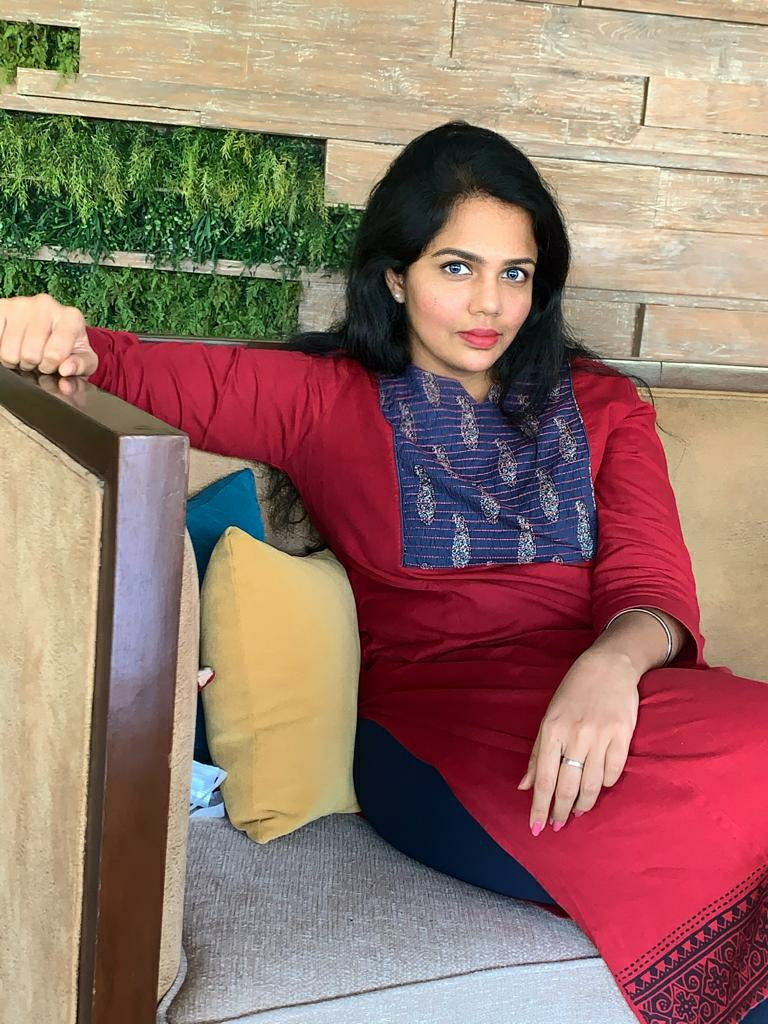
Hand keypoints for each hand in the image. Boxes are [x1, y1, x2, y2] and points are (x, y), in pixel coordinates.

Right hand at [0, 293, 97, 376]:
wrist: (49, 331)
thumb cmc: (68, 348)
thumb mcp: (83, 362)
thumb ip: (79, 368)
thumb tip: (66, 370)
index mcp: (71, 318)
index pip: (55, 355)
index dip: (51, 367)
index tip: (54, 363)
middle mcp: (46, 304)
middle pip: (30, 355)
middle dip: (34, 364)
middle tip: (39, 358)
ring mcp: (21, 303)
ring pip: (9, 352)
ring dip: (16, 360)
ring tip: (26, 351)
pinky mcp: (1, 307)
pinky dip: (1, 351)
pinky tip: (13, 345)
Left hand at [517, 648, 639, 834]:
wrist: (609, 666)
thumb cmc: (573, 692)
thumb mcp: (549, 717)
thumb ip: (538, 754)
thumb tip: (524, 786)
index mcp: (551, 730)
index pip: (544, 779)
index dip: (540, 807)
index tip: (536, 827)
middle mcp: (574, 735)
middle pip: (567, 786)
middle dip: (561, 811)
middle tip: (558, 825)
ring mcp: (600, 736)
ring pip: (591, 785)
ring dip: (583, 804)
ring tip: (577, 812)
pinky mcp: (622, 736)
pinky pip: (612, 772)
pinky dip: (604, 784)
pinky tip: (598, 786)